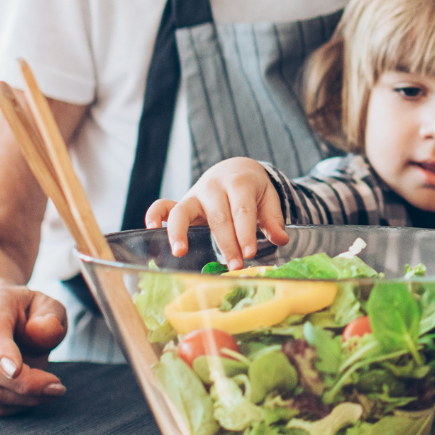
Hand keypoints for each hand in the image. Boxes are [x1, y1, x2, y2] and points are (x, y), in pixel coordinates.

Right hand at [0, 284, 68, 415]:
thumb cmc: (29, 309)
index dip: (1, 352)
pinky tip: (35, 398)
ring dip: (22, 399)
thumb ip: (51, 315)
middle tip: (57, 387)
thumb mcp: (47, 304)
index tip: (17, 371)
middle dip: (24, 384)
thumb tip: (46, 330)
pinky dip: (13, 407)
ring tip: (53, 391)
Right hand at [145, 158, 289, 266]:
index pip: (242, 211)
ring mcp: (194, 194)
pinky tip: (152, 230)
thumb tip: (281, 239)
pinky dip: (154, 215)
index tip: (250, 254)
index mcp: (239, 183)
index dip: (245, 233)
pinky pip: (163, 205)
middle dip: (226, 243)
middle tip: (235, 265)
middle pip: (218, 217)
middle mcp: (214, 187)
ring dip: (180, 232)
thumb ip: (273, 219)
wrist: (235, 168)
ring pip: (184, 211)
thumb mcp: (268, 198)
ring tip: (181, 252)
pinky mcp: (181, 201)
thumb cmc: (253, 189)